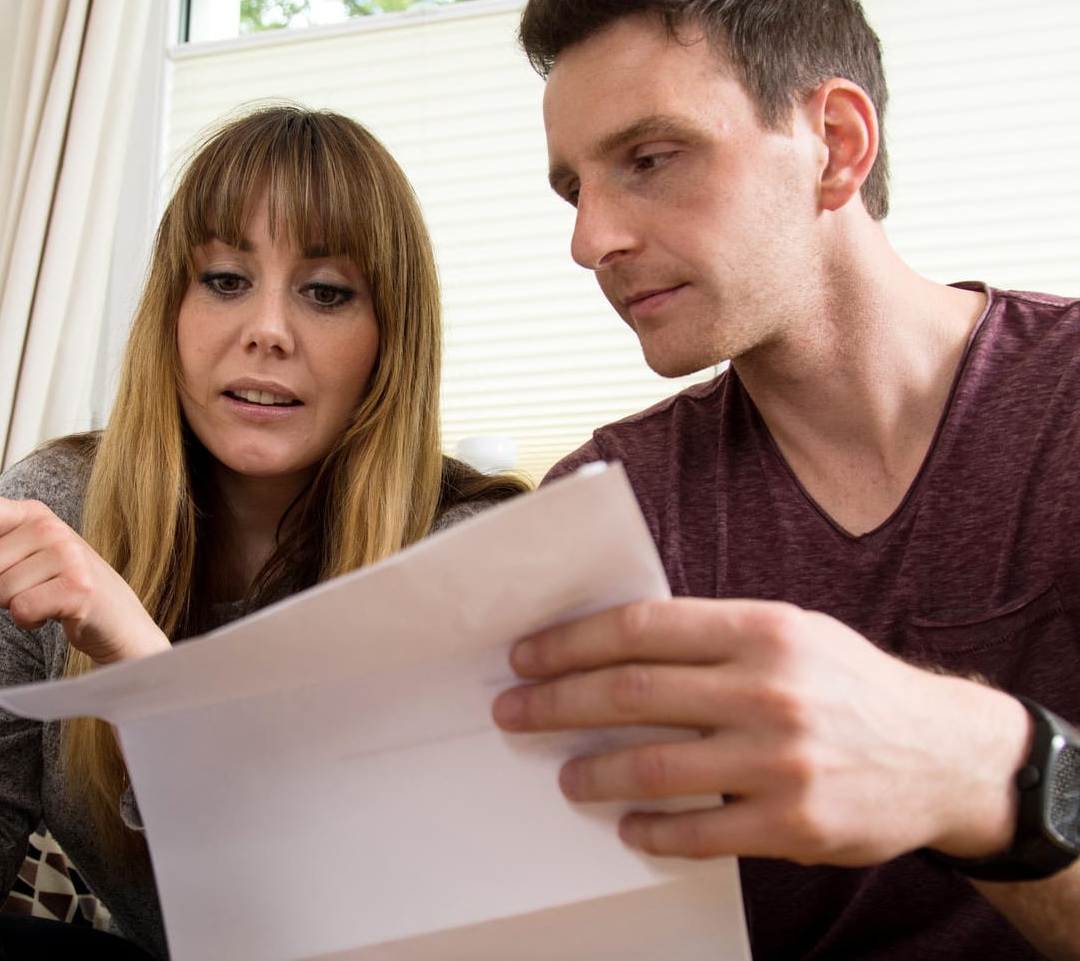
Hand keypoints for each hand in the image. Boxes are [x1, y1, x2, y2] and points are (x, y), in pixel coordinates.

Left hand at [0, 488, 169, 665]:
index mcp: (30, 514)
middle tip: (26, 588)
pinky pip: (21, 610)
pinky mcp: (75, 586)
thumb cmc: (68, 584)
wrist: (118, 617)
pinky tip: (51, 614)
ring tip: (42, 600)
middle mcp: (47, 527)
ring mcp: (64, 554)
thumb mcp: (34, 548)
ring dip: (13, 606)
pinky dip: (30, 621)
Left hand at [491, 597, 1030, 866]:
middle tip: (514, 712)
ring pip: (653, 765)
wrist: (946, 756)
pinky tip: (629, 826)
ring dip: (594, 772)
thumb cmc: (847, 686)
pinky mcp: (794, 822)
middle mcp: (768, 689)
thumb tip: (608, 644)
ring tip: (567, 777)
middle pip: (631, 692)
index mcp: (761, 630)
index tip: (526, 656)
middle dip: (556, 702)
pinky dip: (652, 831)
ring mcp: (781, 759)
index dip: (570, 643)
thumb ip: (711, 637)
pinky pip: (698, 831)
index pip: (639, 628)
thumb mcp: (790, 634)